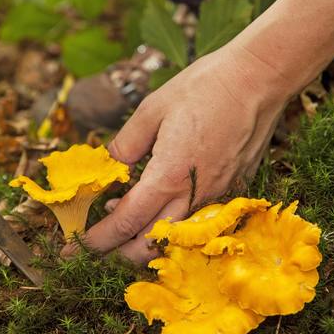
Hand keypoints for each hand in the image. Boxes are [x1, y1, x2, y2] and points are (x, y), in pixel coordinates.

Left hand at [67, 44, 292, 263]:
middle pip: (149, 246)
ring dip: (144, 239)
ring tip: (122, 223)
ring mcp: (217, 197)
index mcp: (167, 177)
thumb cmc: (205, 88)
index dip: (95, 241)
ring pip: (174, 237)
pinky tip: (159, 203)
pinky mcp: (233, 190)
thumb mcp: (152, 109)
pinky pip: (196, 220)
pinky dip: (171, 222)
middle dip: (117, 254)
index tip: (73, 249)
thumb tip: (110, 168)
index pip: (124, 224)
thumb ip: (125, 144)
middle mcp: (193, 196)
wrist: (260, 79)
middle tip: (94, 248)